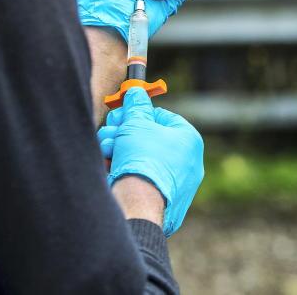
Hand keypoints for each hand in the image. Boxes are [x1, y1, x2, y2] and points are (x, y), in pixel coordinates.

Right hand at [97, 88, 204, 235]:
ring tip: (107, 149)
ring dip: (118, 148)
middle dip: (123, 132)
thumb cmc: (142, 158)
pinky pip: (140, 176)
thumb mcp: (136, 122)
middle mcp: (187, 162)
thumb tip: (136, 93)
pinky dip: (122, 168)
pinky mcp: (161, 199)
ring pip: (140, 156)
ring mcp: (175, 183)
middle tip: (111, 129)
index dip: (138, 112)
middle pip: (148, 136)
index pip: (162, 116)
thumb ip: (136, 106)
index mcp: (189, 140)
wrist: (138, 203)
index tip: (122, 113)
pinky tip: (108, 165)